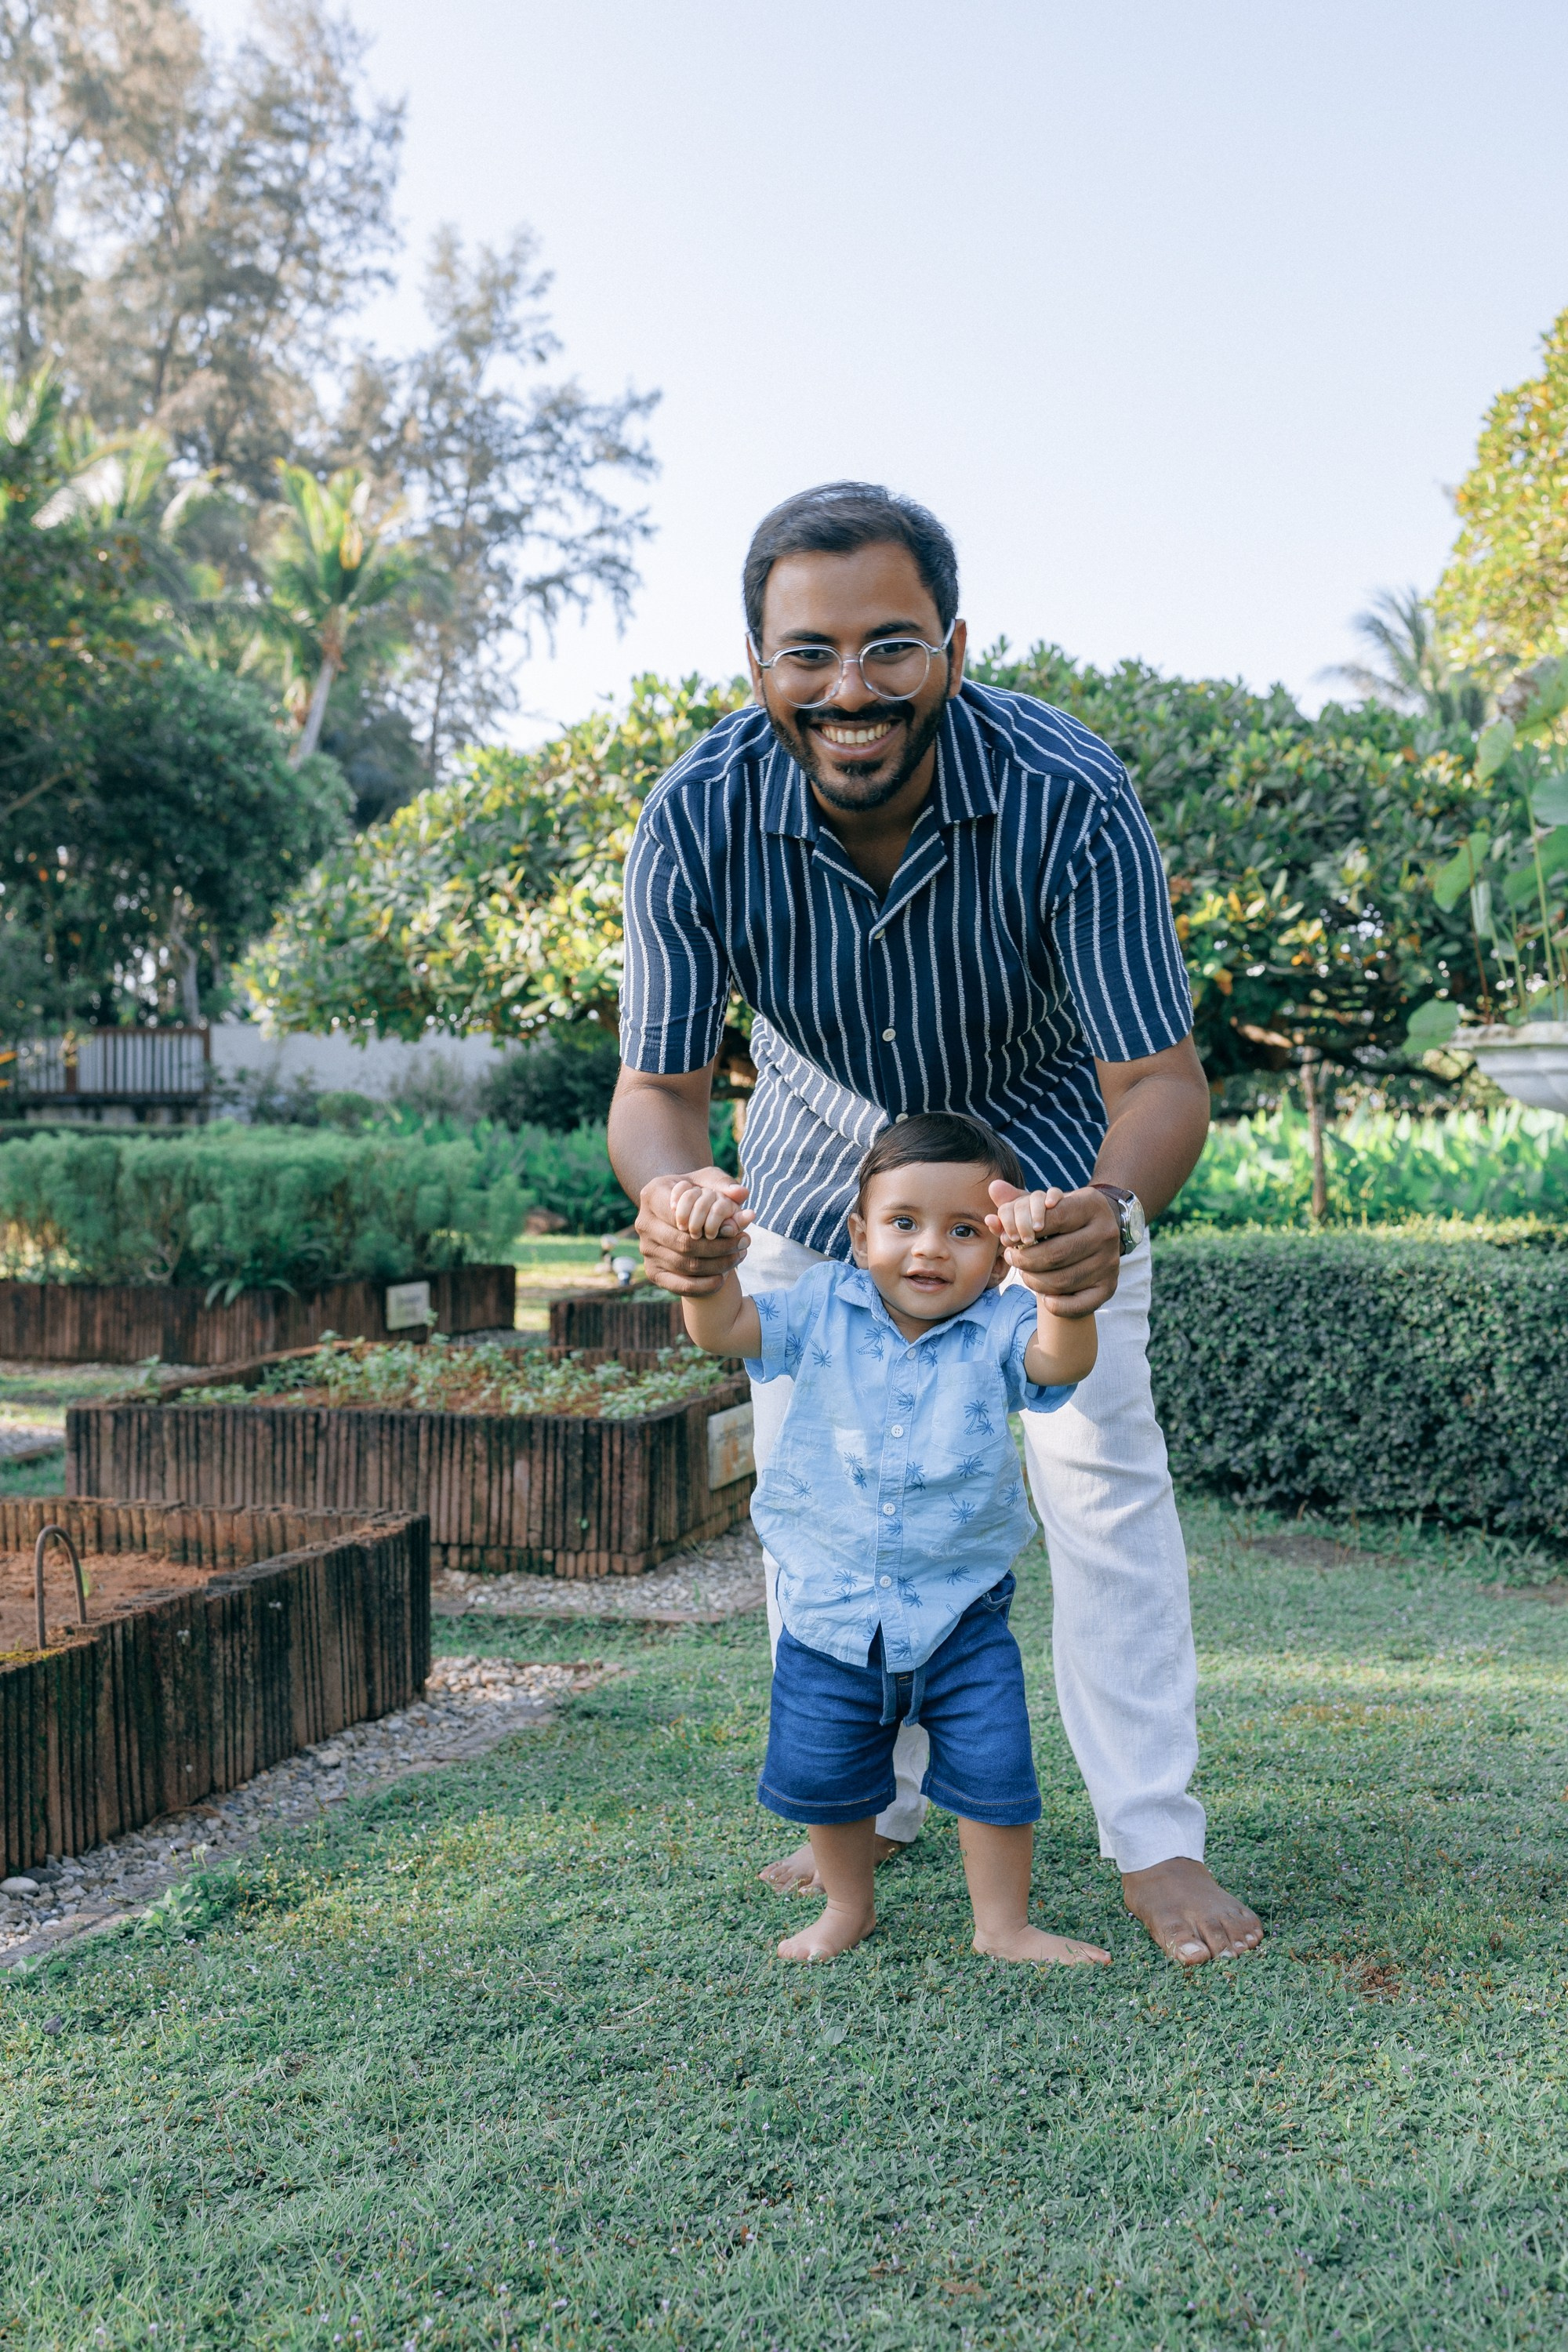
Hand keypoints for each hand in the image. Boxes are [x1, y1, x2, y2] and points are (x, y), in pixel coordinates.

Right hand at [637, 1167, 751, 1295]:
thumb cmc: (697, 1191)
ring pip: (685, 1265)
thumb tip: (742, 1193)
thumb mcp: (709, 1180)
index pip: (683, 1214)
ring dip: (717, 1265)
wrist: (680, 1210)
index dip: (712, 1224)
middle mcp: (644, 1223)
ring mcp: (646, 1249)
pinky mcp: (652, 1271)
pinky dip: (703, 1285)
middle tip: (745, 1243)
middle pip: (685, 1243)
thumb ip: (725, 1184)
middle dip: (720, 1247)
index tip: (737, 1228)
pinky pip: (679, 1285)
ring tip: (739, 1256)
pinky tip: (723, 1278)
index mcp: (652, 1194)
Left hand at [986, 1180, 1120, 1316]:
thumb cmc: (1063, 1218)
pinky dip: (1058, 1306)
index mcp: (1091, 1205)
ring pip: (1063, 1280)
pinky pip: (1081, 1304)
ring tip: (1024, 1274)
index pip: (1055, 1218)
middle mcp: (1106, 1233)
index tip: (1009, 1238)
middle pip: (1056, 1254)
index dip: (1025, 1230)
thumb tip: (993, 1188)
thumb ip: (1018, 1199)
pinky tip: (1045, 1299)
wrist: (1099, 1232)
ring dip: (1035, 1282)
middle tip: (1011, 1257)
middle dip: (1025, 1260)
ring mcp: (1110, 1261)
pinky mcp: (1110, 1285)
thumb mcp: (1045, 1204)